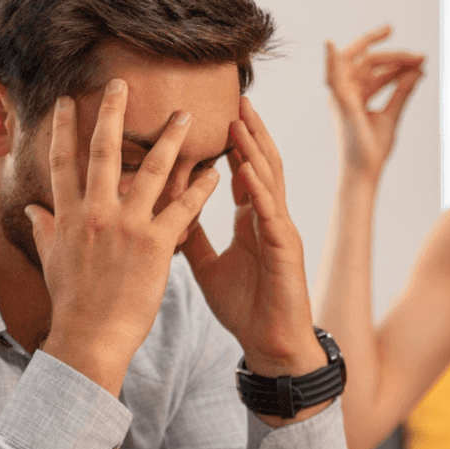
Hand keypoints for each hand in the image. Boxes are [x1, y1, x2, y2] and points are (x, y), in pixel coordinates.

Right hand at [26, 79, 220, 393]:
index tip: (67, 100)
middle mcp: (96, 213)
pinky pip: (183, 208)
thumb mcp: (52, 261)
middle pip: (104, 152)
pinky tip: (215, 170)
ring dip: (171, 139)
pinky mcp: (155, 245)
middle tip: (124, 84)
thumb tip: (33, 210)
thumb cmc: (72, 303)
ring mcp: (126, 227)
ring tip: (185, 116)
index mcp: (69, 215)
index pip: (63, 161)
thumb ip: (45, 230)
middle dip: (113, 114)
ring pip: (152, 171)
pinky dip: (201, 187)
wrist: (90, 337)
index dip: (64, 128)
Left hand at [180, 97, 325, 378]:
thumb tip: (164, 213)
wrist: (271, 346)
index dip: (234, 144)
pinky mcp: (285, 251)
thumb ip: (190, 237)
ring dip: (255, 150)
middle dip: (251, 133)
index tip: (217, 116)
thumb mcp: (209, 267)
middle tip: (236, 101)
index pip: (244, 173)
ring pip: (270, 181)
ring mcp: (280, 233)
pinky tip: (247, 170)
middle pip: (262, 166)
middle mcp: (269, 220)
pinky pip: (271, 214)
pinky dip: (258, 190)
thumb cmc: (246, 310)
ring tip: (241, 121)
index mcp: (253, 222)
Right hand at [325, 25, 425, 180]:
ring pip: (359, 62)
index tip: (421, 61)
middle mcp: (345, 92)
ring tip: (415, 56)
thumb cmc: (373, 150)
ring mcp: (341, 97)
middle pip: (367, 61)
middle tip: (421, 55)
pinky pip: (331, 77)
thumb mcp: (392, 115)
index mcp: (355, 95)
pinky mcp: (340, 103)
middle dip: (394, 55)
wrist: (365, 173)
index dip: (398, 62)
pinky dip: (329, 60)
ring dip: (388, 56)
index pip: (373, 69)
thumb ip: (402, 92)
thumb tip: (418, 71)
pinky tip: (330, 45)